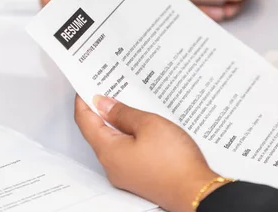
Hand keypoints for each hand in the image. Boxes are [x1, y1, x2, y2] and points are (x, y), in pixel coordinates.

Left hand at [74, 95, 224, 211]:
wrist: (194, 192)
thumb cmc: (174, 162)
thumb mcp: (149, 125)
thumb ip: (123, 113)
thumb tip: (104, 104)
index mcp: (109, 151)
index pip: (85, 121)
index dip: (83, 100)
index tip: (86, 85)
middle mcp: (112, 165)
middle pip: (97, 132)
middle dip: (101, 109)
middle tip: (108, 88)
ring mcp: (125, 173)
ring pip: (114, 141)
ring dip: (118, 122)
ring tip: (128, 103)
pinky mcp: (139, 175)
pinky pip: (127, 151)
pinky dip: (129, 135)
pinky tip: (142, 125)